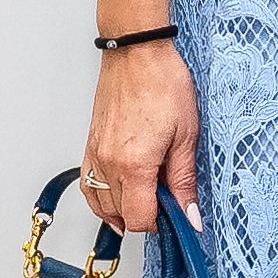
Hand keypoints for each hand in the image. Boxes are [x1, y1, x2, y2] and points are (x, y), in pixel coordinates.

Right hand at [81, 40, 202, 238]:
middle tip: (167, 200)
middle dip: (145, 216)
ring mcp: (95, 154)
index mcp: (134, 164)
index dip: (161, 224)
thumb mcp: (186, 136)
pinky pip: (88, 186)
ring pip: (101, 205)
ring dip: (123, 209)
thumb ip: (184, 181)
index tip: (176, 216)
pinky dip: (103, 196)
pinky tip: (121, 192)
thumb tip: (189, 215)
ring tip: (147, 197)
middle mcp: (108, 163)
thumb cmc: (163, 84)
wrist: (138, 53)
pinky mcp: (89, 146)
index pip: (140, 219)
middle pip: (120, 216)